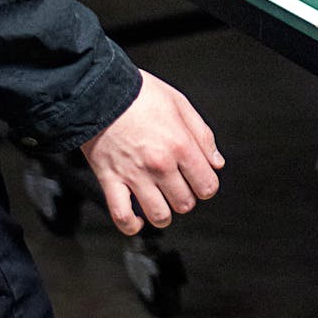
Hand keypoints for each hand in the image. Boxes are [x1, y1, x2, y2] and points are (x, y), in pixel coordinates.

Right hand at [80, 70, 223, 235]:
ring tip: (161, 203)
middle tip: (180, 187)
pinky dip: (131, 225)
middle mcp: (160, 165)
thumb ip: (202, 135)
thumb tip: (216, 162)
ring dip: (164, 214)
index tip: (201, 181)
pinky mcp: (111, 181)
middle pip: (185, 203)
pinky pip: (122, 216)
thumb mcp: (180, 104)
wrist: (101, 92)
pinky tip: (137, 220)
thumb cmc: (139, 94)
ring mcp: (135, 176)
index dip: (206, 186)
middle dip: (186, 198)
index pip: (206, 185)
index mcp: (180, 145)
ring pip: (159, 215)